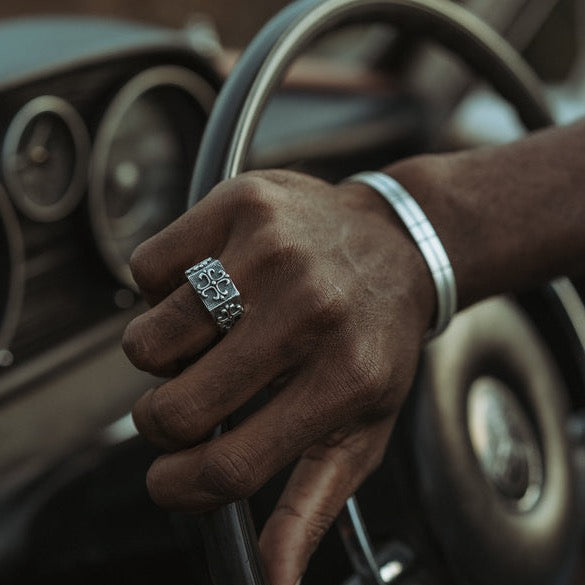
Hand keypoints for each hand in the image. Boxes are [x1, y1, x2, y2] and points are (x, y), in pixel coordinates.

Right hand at [123, 169, 433, 584]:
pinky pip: (146, 271)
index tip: (167, 480)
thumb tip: (272, 579)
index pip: (232, 465)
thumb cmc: (376, 336)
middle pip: (177, 404)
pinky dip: (161, 290)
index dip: (179, 488)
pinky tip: (207, 284)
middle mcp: (308, 312)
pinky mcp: (241, 206)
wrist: (398, 243)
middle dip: (162, 420)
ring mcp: (271, 253)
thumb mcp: (364, 423)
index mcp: (343, 380)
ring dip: (164, 353)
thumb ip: (312, 502)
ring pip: (148, 339)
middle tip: (191, 397)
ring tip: (211, 334)